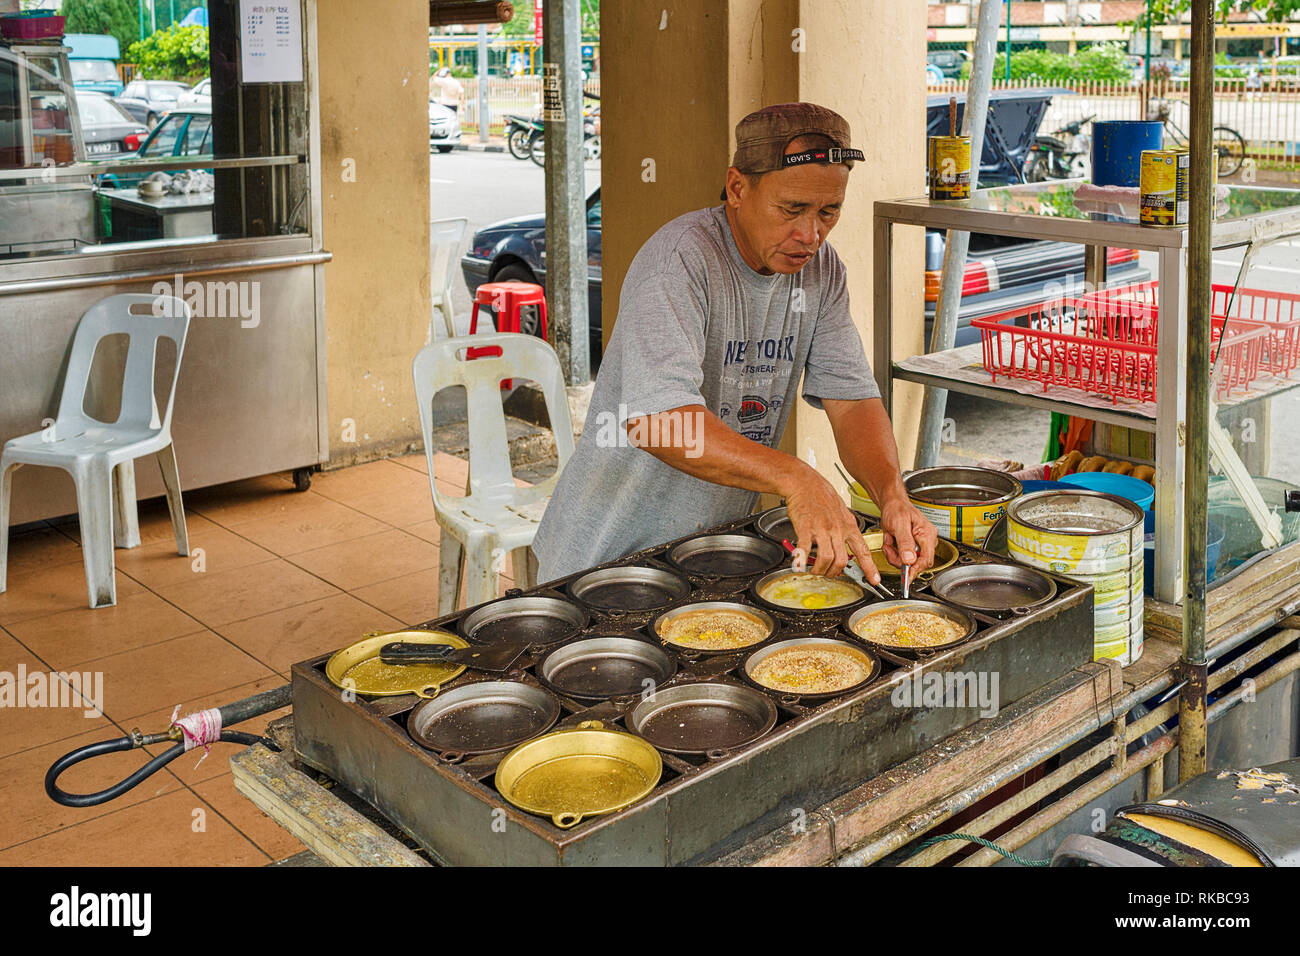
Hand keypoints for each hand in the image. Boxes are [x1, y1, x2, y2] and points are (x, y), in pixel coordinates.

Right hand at [781, 464, 880, 583]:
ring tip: (814, 570)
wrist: (804, 482)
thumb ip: (844, 528)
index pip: (863, 551)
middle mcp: (838, 529)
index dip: (870, 568)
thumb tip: (845, 543)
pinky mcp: (806, 528)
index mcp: (848, 526)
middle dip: (835, 572)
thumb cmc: (820, 495)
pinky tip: (799, 564)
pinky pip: (806, 550)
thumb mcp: (841, 511)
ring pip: (827, 559)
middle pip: (843, 560)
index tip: (875, 580)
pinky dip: (802, 561)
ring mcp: (822, 529)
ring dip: (820, 570)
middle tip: (828, 574)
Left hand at [878, 494, 937, 574]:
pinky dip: (893, 552)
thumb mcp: (899, 524)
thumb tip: (909, 560)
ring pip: (907, 562)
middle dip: (900, 559)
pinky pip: (902, 557)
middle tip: (889, 549)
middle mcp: (926, 541)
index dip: (916, 569)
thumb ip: (905, 542)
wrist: (892, 504)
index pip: (926, 559)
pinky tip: (891, 542)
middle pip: (916, 563)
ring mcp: (919, 545)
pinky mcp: (911, 547)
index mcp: (927, 534)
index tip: (906, 577)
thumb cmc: (897, 509)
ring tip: (889, 542)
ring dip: (894, 555)